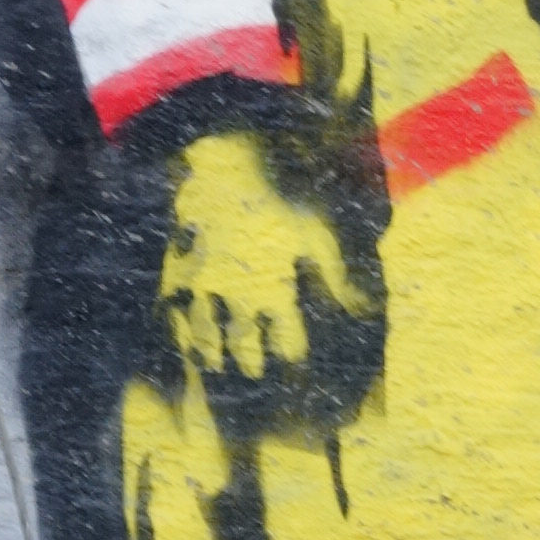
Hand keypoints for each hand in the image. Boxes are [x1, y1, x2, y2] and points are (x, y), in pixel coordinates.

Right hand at [162, 128, 374, 385]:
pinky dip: (179, 326)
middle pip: (244, 344)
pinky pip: (175, 308)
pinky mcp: (178, 269)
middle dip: (251, 362)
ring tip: (217, 366)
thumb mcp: (317, 233)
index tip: (299, 367)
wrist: (229, 163)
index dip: (295, 356)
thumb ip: (337, 275)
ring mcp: (203, 286)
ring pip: (206, 333)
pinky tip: (183, 334)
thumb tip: (364, 307)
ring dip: (213, 353)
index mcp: (275, 291)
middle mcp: (237, 296)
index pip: (287, 340)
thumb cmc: (280, 196)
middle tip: (256, 375)